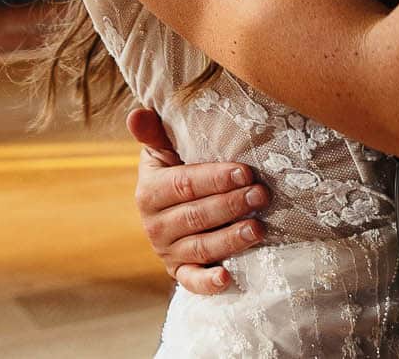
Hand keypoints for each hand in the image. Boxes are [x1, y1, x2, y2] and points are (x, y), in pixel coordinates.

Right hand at [128, 107, 265, 295]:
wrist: (169, 210)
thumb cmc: (174, 172)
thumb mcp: (162, 152)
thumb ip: (153, 133)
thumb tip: (136, 114)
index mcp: (149, 191)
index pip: (185, 184)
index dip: (215, 178)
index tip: (245, 171)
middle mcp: (154, 225)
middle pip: (196, 215)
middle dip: (231, 204)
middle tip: (262, 195)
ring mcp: (167, 251)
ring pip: (201, 247)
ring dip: (231, 239)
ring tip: (259, 228)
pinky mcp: (179, 272)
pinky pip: (192, 281)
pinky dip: (208, 283)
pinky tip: (227, 278)